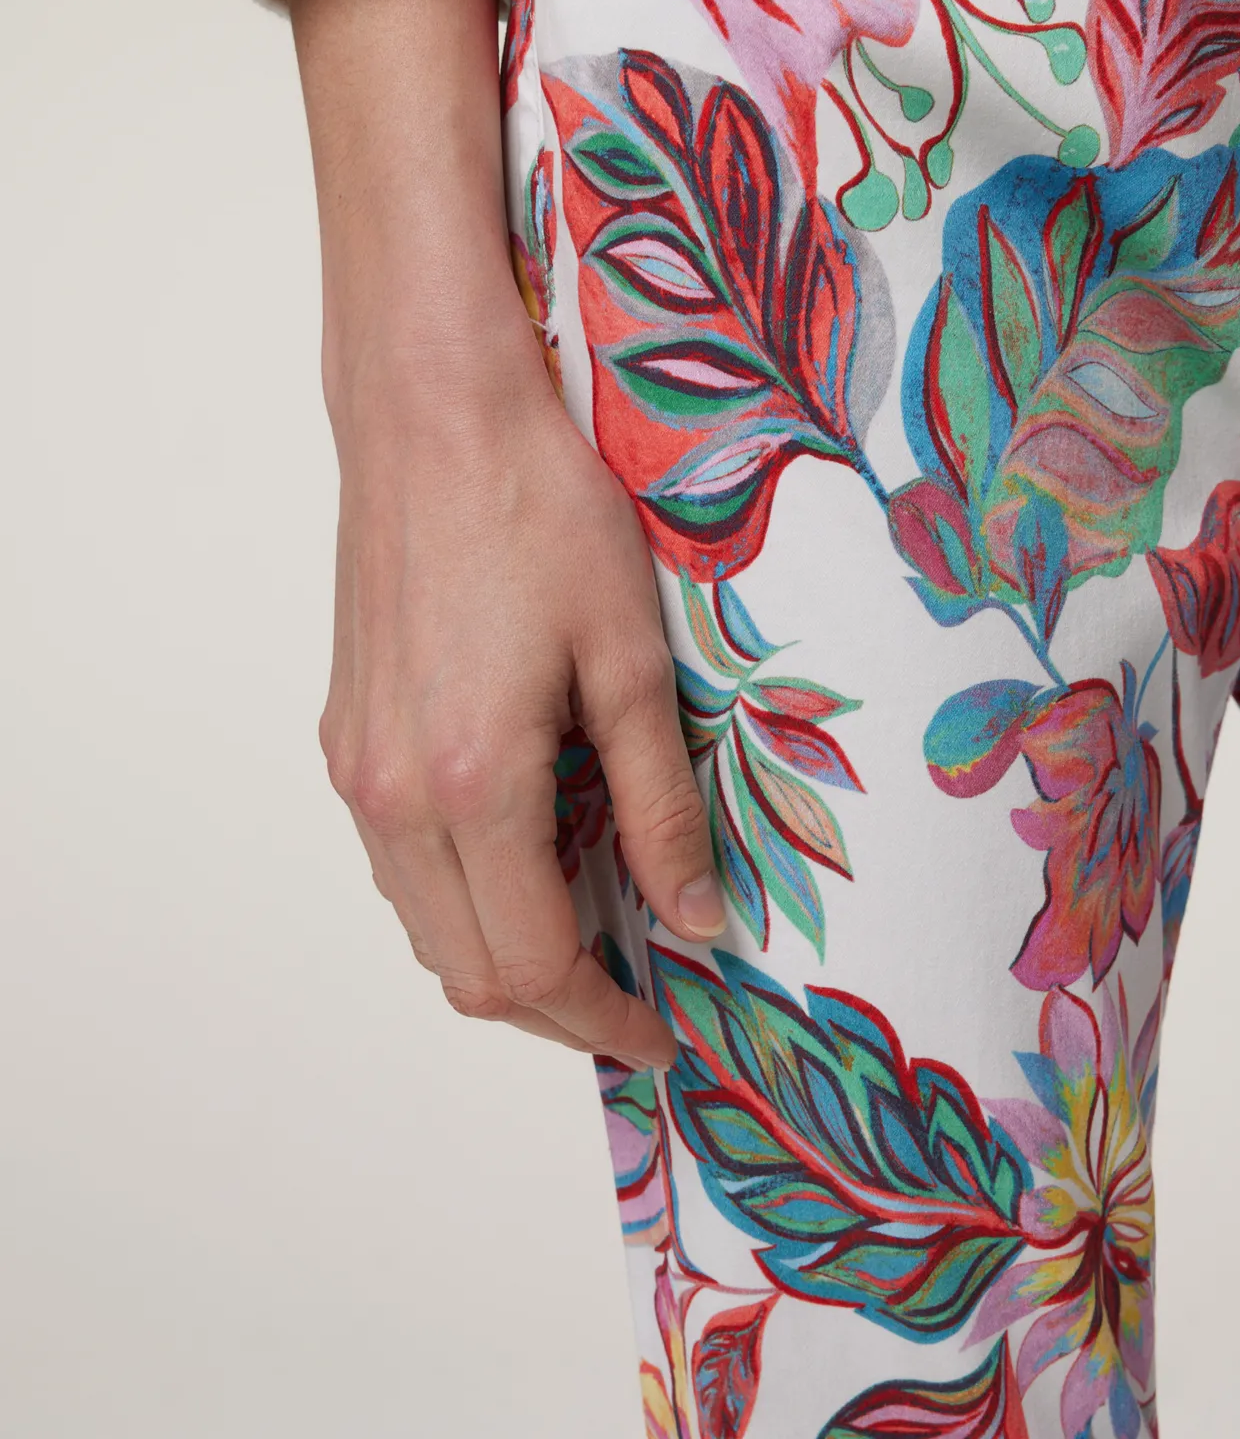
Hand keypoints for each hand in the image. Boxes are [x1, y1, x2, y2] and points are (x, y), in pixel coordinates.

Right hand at [279, 0, 722, 1069]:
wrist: (431, 412)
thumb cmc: (540, 512)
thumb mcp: (631, 662)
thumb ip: (661, 807)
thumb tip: (695, 918)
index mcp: (471, 787)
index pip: (535, 965)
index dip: (606, 1019)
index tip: (666, 1027)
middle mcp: (392, 798)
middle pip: (469, 970)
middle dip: (560, 1006)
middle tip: (642, 992)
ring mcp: (355, 770)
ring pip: (427, 927)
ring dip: (508, 953)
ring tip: (597, 927)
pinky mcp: (345, 736)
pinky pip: (400, 867)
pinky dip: (465, 896)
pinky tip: (529, 856)